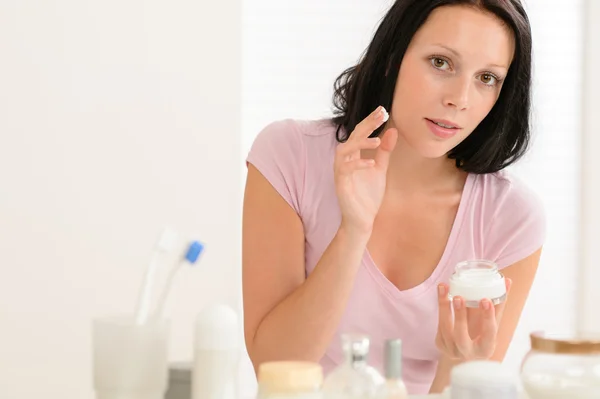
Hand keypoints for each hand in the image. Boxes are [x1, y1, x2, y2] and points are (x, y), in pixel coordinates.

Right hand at [334, 106, 397, 235]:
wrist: (362, 220)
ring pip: (344, 150)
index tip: (383, 110)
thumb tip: (393, 130)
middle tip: (381, 114)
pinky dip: (358, 164)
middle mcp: (344, 161)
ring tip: (376, 141)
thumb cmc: (368, 196)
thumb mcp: (380, 169)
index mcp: (353, 156)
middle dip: (366, 124)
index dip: (370, 121)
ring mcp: (341, 172)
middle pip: (352, 136)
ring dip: (359, 143)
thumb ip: (384, 151)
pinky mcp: (340, 184)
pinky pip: (345, 170)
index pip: (360, 133)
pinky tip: (371, 163)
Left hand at [435, 278, 511, 360]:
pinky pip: (439, 324)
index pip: (488, 333)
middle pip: (461, 335)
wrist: (466, 352)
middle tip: (459, 297)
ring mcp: (451, 349)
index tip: (485, 300)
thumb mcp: (492, 323)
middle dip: (460, 316)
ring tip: (444, 287)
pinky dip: (441, 307)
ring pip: (445, 327)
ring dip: (444, 305)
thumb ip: (498, 304)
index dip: (488, 317)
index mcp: (485, 349)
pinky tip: (442, 292)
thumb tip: (507, 281)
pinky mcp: (440, 344)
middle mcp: (467, 352)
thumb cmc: (483, 334)